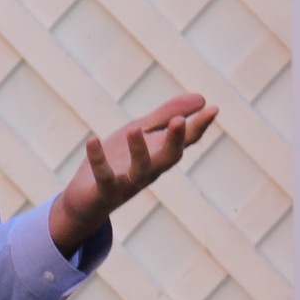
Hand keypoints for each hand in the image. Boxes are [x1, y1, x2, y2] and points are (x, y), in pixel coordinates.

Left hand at [48, 93, 217, 255]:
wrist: (87, 200)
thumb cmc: (118, 161)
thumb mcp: (142, 132)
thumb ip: (167, 115)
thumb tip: (202, 98)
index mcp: (160, 155)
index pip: (185, 141)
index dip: (199, 126)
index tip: (213, 109)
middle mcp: (149, 171)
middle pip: (169, 159)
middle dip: (175, 141)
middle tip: (179, 121)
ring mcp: (128, 183)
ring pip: (140, 171)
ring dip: (139, 152)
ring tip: (134, 129)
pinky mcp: (104, 191)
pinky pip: (103, 177)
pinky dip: (97, 160)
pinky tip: (92, 140)